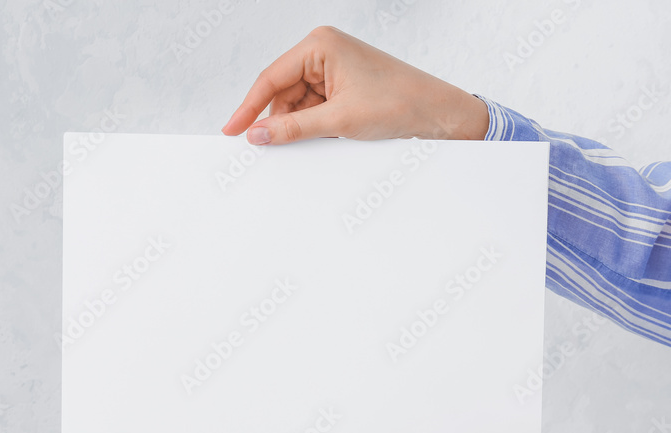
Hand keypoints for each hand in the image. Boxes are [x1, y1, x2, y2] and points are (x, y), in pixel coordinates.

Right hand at [221, 26, 489, 145]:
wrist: (438, 114)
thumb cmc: (398, 103)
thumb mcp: (339, 120)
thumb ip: (293, 129)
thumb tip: (258, 135)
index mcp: (320, 45)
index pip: (270, 78)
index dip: (248, 107)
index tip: (232, 130)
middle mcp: (323, 52)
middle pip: (282, 92)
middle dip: (278, 121)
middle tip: (265, 150)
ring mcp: (333, 69)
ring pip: (298, 104)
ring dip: (299, 127)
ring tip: (316, 142)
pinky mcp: (343, 87)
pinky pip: (314, 109)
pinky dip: (313, 127)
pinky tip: (320, 140)